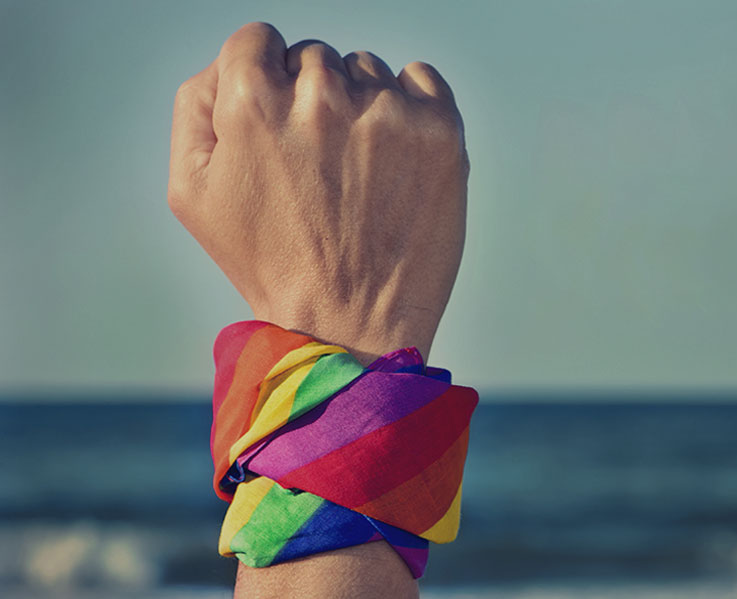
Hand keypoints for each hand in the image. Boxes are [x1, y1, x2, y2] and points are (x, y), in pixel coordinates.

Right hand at [168, 22, 468, 363]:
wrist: (352, 324)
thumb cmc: (268, 263)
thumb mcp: (191, 191)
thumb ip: (195, 106)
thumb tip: (229, 64)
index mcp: (254, 102)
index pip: (257, 40)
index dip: (264, 82)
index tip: (277, 126)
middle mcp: (323, 97)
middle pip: (314, 57)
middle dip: (310, 99)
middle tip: (317, 166)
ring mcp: (387, 113)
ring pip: (366, 69)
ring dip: (359, 105)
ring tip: (356, 173)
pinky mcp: (439, 131)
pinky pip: (421, 78)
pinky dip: (410, 103)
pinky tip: (396, 154)